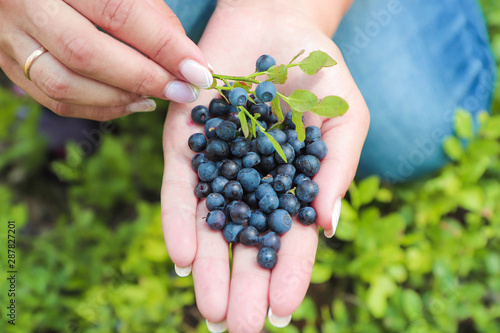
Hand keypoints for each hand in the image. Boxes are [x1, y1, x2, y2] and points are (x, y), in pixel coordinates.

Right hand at [0, 0, 212, 119]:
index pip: (117, 12)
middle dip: (145, 78)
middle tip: (183, 90)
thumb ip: (150, 13)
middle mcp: (24, 4)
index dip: (163, 46)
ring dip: (121, 99)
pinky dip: (99, 108)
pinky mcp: (8, 64)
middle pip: (86, 54)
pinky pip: (54, 100)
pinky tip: (131, 102)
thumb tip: (185, 59)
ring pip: (65, 85)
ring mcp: (9, 37)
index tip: (198, 69)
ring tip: (158, 98)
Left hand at [161, 4, 368, 332]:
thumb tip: (327, 227)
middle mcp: (250, 183)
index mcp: (290, 185)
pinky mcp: (186, 142)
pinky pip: (179, 188)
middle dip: (242, 286)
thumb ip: (336, 171)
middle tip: (236, 329)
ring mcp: (216, 165)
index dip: (287, 275)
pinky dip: (180, 221)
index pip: (289, 239)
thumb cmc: (319, 72)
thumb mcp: (345, 119)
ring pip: (209, 225)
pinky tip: (185, 258)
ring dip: (209, 267)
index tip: (281, 312)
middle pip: (245, 242)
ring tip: (209, 310)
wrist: (277, 23)